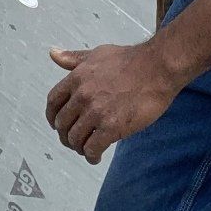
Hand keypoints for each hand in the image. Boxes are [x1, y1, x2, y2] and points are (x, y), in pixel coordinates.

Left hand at [44, 42, 182, 162]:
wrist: (157, 68)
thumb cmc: (131, 60)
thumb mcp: (97, 54)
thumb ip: (74, 58)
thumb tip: (53, 54)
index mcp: (77, 78)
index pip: (53, 102)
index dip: (52, 116)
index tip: (57, 124)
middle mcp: (82, 96)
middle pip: (62, 124)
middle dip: (66, 135)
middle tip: (74, 141)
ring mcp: (96, 112)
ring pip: (75, 139)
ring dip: (78, 148)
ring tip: (86, 149)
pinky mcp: (112, 127)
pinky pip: (92, 148)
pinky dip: (91, 156)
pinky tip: (96, 157)